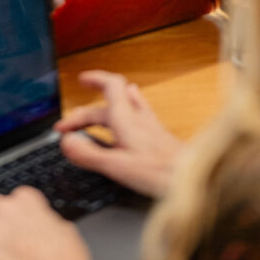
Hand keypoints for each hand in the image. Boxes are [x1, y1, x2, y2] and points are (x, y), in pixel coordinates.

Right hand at [55, 70, 183, 197]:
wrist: (192, 180)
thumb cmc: (160, 173)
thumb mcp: (117, 166)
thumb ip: (89, 154)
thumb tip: (67, 142)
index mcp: (126, 118)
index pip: (110, 85)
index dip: (95, 79)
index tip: (81, 80)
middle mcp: (138, 117)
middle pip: (108, 104)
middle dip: (86, 111)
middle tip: (70, 125)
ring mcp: (149, 126)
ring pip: (125, 107)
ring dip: (107, 107)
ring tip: (97, 109)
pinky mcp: (158, 137)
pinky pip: (140, 116)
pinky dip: (129, 111)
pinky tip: (134, 114)